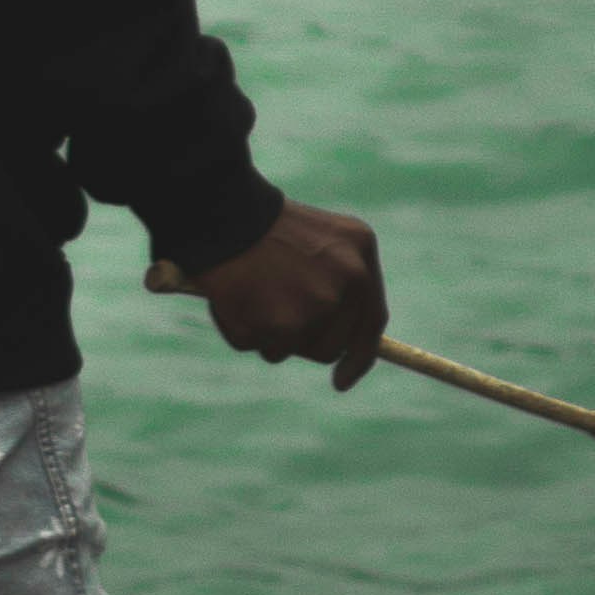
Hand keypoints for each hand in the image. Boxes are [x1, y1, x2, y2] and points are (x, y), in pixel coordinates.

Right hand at [155, 202, 386, 389]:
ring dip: (270, 336)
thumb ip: (338, 284)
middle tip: (273, 312)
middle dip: (303, 342)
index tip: (342, 381)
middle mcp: (349, 280)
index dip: (358, 357)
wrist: (222, 213)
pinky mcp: (286, 326)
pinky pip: (263, 348)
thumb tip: (341, 347)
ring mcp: (319, 305)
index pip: (372, 320)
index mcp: (360, 253)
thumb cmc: (263, 227)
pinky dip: (243, 332)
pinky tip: (235, 298)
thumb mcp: (320, 240)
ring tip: (252, 295)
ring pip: (295, 350)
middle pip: (333, 345)